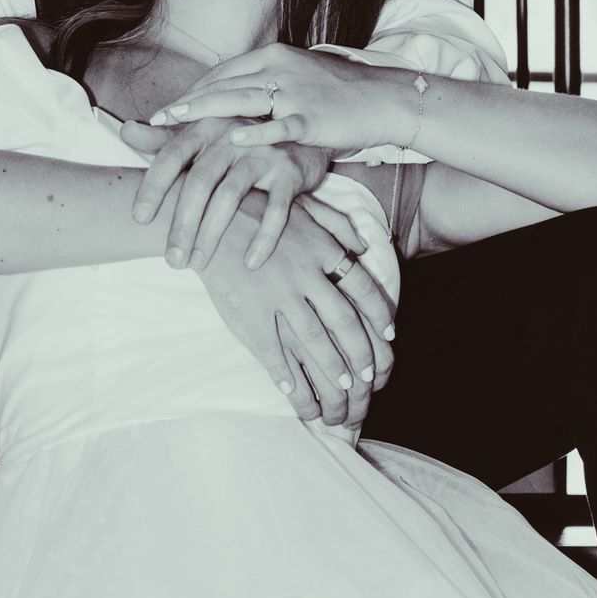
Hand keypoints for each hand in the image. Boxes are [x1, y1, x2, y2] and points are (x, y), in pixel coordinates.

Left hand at [118, 114, 332, 270]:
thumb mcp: (204, 136)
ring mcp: (263, 153)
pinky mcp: (290, 173)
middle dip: (182, 223)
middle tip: (171, 259)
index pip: (171, 155)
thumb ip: (164, 139)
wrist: (300, 135)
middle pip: (200, 181)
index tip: (139, 218)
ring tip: (198, 264)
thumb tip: (125, 131)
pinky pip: (276, 210)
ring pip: (232, 196)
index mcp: (206, 127)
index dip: (154, 186)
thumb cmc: (240, 141)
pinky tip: (250, 263)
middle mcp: (232, 136)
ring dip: (213, 234)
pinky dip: (263, 238)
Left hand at [151, 43, 402, 153]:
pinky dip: (256, 131)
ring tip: (175, 122)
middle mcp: (280, 68)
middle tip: (157, 117)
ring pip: (241, 99)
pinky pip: (281, 124)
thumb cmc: (340, 92)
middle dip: (186, 102)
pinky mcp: (314, 116)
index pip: (223, 72)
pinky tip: (232, 138)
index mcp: (274, 57)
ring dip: (203, 112)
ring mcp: (296, 92)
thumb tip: (235, 98)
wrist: (385, 98)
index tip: (167, 106)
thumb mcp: (299, 77)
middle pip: (223, 84)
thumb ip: (266, 83)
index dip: (193, 89)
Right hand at [195, 197, 394, 427]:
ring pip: (314, 340)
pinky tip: (293, 391)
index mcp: (321, 249)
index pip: (362, 288)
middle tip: (368, 377)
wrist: (208, 216)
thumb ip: (338, 225)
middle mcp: (305, 274)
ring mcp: (277, 295)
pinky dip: (285, 374)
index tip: (389, 337)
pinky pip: (272, 351)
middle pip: (344, 321)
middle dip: (361, 353)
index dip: (379, 315)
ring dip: (331, 368)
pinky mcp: (249, 312)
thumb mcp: (304, 206)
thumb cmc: (257, 209)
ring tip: (342, 390)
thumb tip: (364, 244)